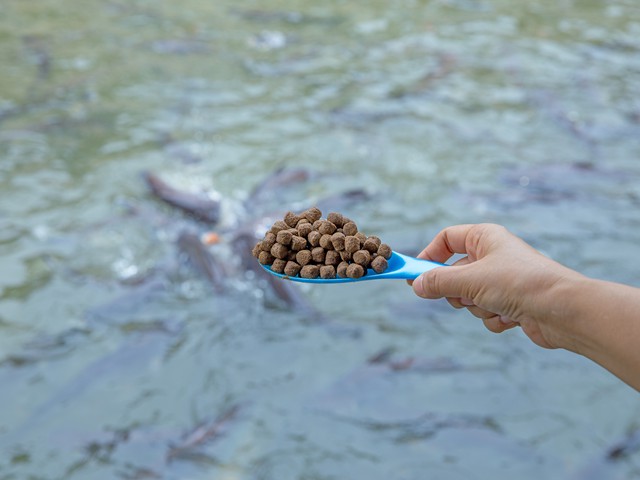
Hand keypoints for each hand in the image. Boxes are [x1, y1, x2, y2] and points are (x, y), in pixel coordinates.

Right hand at [410, 224, 582, 349]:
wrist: (563, 311)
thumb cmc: (520, 284)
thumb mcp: (471, 280)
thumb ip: (439, 282)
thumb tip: (417, 286)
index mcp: (485, 238)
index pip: (447, 239)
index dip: (429, 256)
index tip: (414, 275)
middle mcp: (493, 256)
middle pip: (455, 272)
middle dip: (457, 291)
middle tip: (461, 296)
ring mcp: (502, 281)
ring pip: (469, 297)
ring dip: (477, 307)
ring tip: (496, 305)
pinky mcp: (511, 303)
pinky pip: (486, 312)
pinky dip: (494, 318)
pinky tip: (511, 317)